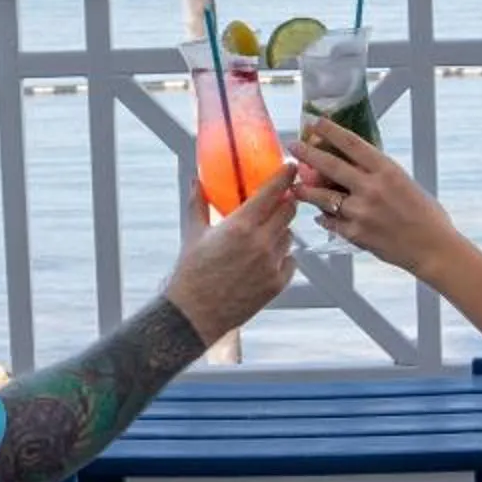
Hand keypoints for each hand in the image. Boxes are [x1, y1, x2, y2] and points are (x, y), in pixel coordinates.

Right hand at [165, 166, 299, 344]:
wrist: (195, 313)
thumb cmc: (191, 273)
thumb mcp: (194, 233)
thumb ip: (198, 203)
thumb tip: (197, 180)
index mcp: (241, 225)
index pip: (273, 191)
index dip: (285, 176)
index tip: (291, 167)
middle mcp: (261, 242)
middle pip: (289, 211)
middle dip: (286, 202)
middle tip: (279, 201)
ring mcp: (272, 264)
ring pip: (289, 236)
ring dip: (281, 231)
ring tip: (263, 236)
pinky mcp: (277, 284)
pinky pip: (290, 260)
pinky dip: (282, 256)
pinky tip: (265, 259)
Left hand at [298, 120, 458, 275]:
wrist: (433, 248)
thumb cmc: (426, 215)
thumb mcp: (405, 183)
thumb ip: (380, 174)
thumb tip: (356, 165)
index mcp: (386, 170)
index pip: (352, 143)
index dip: (331, 130)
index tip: (317, 123)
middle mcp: (371, 188)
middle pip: (330, 165)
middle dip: (307, 154)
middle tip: (293, 146)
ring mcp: (361, 212)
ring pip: (323, 196)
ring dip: (306, 190)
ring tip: (295, 186)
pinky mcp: (356, 234)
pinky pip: (331, 222)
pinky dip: (324, 217)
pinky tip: (319, 215)